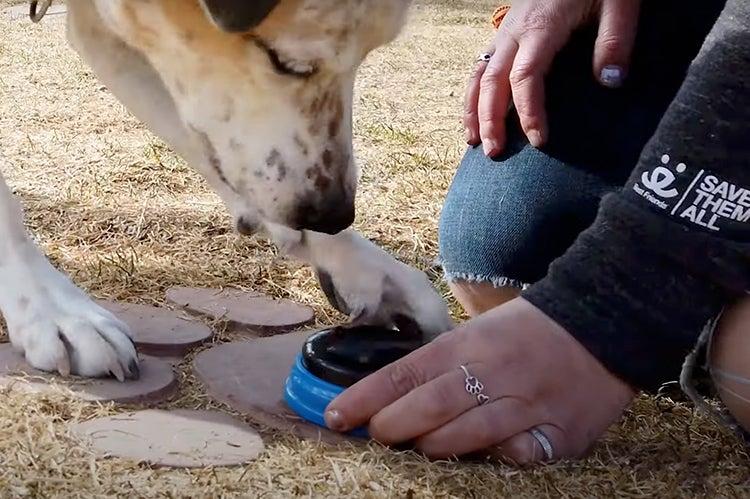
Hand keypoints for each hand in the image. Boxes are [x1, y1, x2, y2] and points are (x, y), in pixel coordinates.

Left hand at [325, 298, 635, 462]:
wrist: (602, 322)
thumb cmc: (528, 329)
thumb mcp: (479, 331)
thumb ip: (441, 362)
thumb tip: (391, 393)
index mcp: (468, 344)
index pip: (404, 373)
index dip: (364, 398)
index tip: (334, 415)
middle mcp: (493, 373)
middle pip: (426, 409)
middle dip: (390, 427)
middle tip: (375, 435)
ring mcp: (527, 405)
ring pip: (464, 438)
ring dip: (433, 447)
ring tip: (421, 446)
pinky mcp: (559, 433)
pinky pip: (518, 457)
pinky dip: (498, 458)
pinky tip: (489, 454)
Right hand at [464, 0, 640, 155]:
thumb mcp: (620, 1)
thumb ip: (615, 40)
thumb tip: (610, 82)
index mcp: (540, 25)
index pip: (525, 77)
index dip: (529, 111)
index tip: (538, 140)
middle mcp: (515, 30)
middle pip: (492, 81)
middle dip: (490, 119)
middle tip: (494, 153)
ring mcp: (506, 29)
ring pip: (479, 73)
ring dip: (473, 108)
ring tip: (473, 140)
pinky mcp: (507, 30)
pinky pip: (481, 64)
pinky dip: (474, 92)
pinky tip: (476, 112)